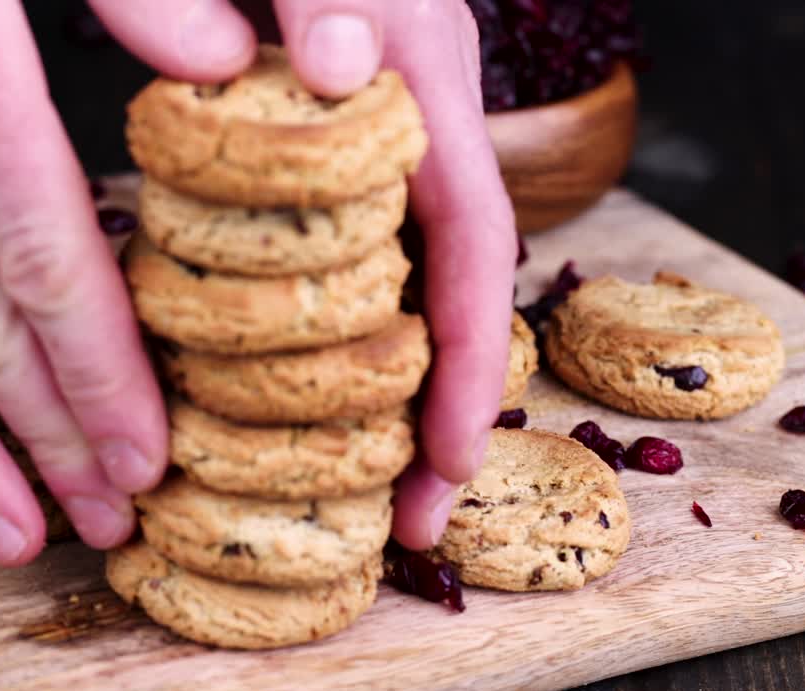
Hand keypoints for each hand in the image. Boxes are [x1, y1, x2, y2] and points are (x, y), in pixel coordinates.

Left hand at [93, 0, 515, 548]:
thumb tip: (340, 62)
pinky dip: (371, 312)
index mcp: (411, 58)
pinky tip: (340, 370)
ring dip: (407, 373)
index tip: (443, 466)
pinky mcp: (361, 107)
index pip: (464, 235)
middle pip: (458, 273)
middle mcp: (423, 91)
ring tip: (378, 478)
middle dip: (443, 402)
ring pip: (421, 262)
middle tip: (410, 518)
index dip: (463, 362)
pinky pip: (383, 225)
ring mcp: (397, 102)